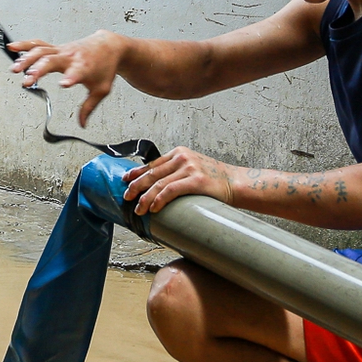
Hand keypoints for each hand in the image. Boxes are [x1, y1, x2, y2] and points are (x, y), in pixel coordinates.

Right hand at [7, 30, 123, 126]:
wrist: (108, 46)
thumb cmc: (105, 67)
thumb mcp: (101, 90)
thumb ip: (89, 107)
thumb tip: (82, 124)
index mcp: (84, 67)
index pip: (77, 72)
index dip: (70, 78)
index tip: (63, 84)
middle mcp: (70, 57)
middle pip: (51, 60)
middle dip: (38, 69)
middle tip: (27, 80)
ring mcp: (61, 50)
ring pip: (41, 51)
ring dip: (27, 59)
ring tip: (15, 69)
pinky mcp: (56, 48)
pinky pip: (38, 44)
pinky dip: (25, 45)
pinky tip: (12, 47)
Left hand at [122, 146, 236, 214]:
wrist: (236, 182)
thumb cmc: (214, 180)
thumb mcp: (193, 168)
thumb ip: (176, 172)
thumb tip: (157, 186)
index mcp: (179, 153)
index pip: (152, 164)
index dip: (137, 173)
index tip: (126, 180)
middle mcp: (182, 157)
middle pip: (152, 173)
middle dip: (136, 186)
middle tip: (127, 197)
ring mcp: (189, 167)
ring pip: (158, 183)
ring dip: (145, 198)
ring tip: (138, 209)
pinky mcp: (196, 180)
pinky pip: (171, 190)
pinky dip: (159, 199)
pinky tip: (153, 208)